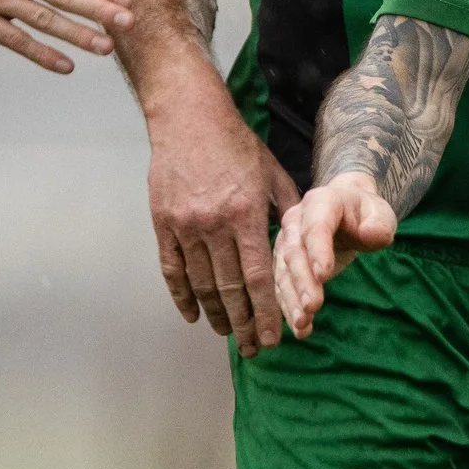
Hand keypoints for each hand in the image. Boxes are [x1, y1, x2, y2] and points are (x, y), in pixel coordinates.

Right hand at [146, 87, 300, 354]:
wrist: (189, 119)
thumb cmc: (236, 144)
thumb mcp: (273, 173)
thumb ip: (289, 209)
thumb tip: (304, 240)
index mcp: (247, 214)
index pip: (258, 276)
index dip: (266, 311)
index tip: (273, 337)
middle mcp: (215, 225)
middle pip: (229, 289)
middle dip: (243, 323)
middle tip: (252, 348)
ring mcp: (186, 226)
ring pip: (201, 284)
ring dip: (216, 315)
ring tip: (228, 335)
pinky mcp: (163, 224)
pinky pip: (172, 270)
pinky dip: (182, 296)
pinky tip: (194, 315)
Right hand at [275, 172, 399, 338]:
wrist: (347, 210)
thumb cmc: (366, 213)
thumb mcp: (381, 214)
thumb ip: (379, 224)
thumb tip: (371, 235)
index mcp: (321, 202)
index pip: (316, 226)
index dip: (319, 250)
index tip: (324, 275)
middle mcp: (296, 221)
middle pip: (295, 252)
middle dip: (302, 281)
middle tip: (313, 306)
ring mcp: (286, 242)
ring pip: (283, 273)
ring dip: (291, 300)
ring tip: (303, 323)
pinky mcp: (282, 263)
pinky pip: (282, 287)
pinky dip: (289, 308)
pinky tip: (301, 329)